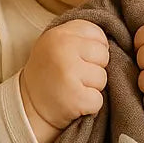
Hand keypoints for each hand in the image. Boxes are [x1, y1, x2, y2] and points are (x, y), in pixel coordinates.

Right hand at [20, 20, 108, 142]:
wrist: (28, 108)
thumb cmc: (49, 74)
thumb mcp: (56, 45)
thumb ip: (79, 36)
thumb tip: (115, 37)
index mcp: (59, 34)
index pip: (97, 34)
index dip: (94, 49)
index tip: (79, 59)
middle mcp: (62, 49)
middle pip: (103, 55)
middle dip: (95, 68)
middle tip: (75, 77)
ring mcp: (68, 73)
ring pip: (103, 78)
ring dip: (93, 88)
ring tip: (74, 89)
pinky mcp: (76, 98)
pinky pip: (99, 99)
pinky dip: (90, 105)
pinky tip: (74, 103)